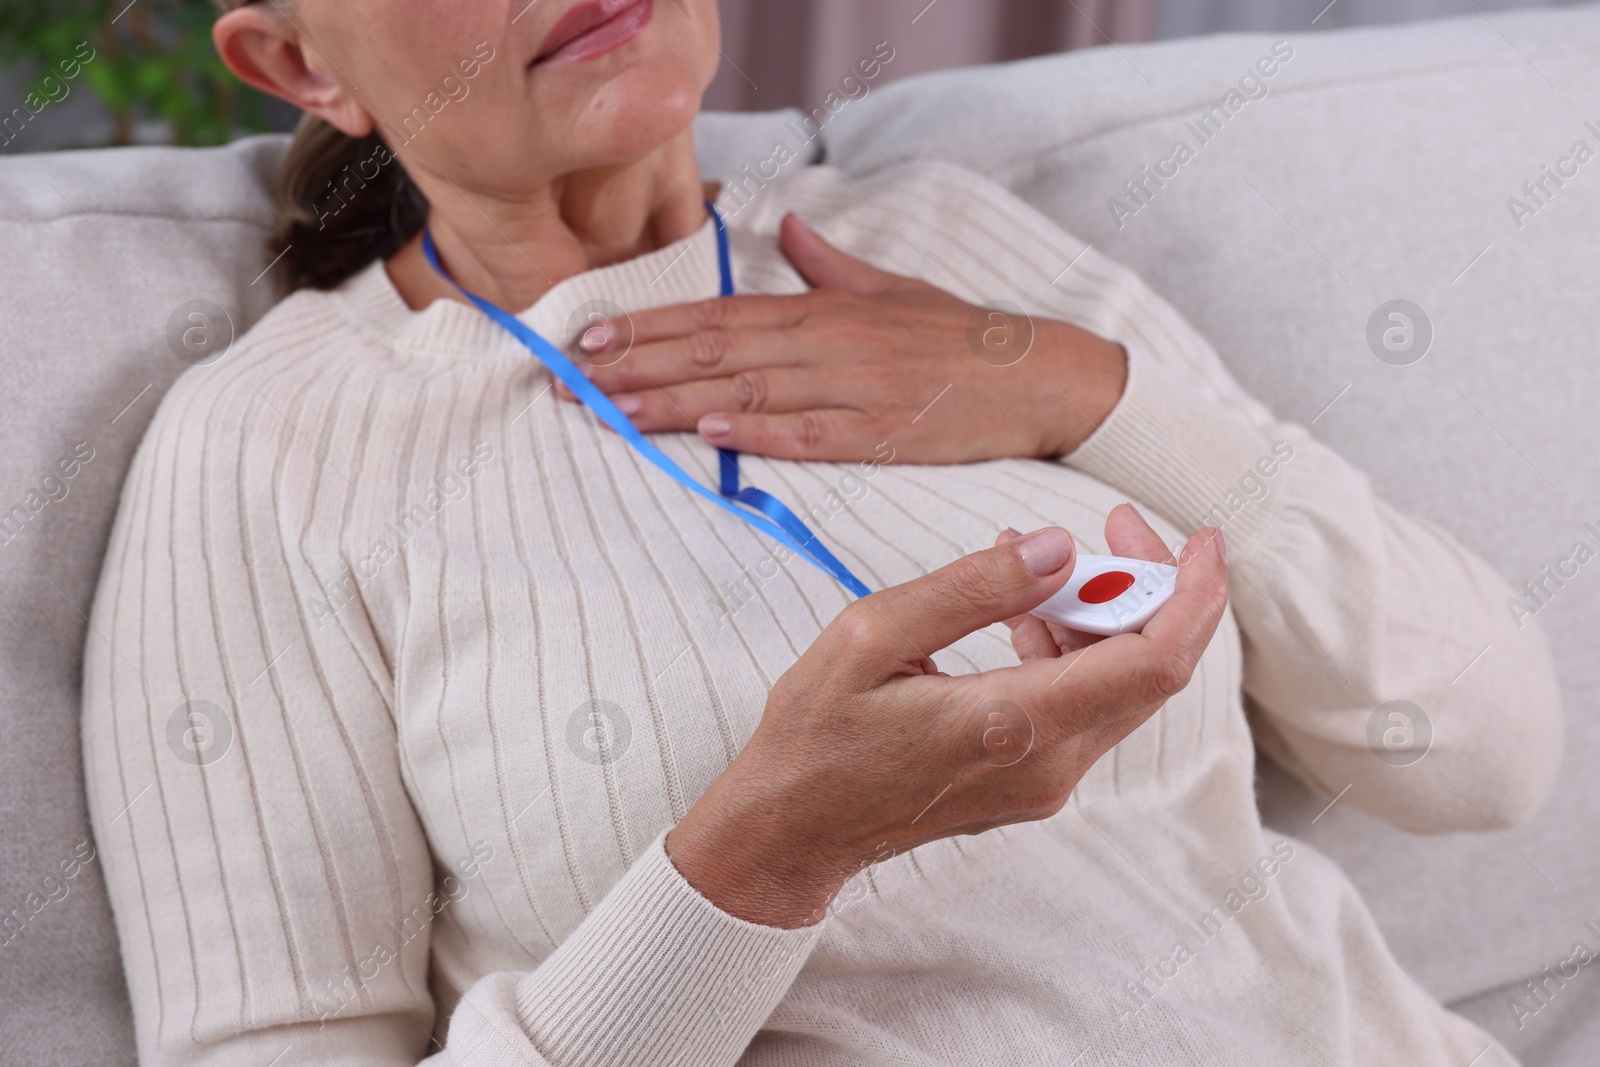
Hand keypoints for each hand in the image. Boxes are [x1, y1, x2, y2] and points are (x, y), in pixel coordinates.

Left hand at [560, 214, 1128, 463]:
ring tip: (611, 414)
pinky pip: (813, 434)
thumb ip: (830, 265)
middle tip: (571, 381)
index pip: (718, 317)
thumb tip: (785, 227)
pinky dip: (761, 435)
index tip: (592, 340)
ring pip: (748, 394)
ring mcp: (854, 389)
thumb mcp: (893, 288)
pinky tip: (712, 436)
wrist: (1040, 374)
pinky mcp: (884, 432)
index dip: (650, 326)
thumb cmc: (962, 335)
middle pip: (715, 354)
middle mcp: (828, 344)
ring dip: (674, 405)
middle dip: (637, 366)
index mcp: (822, 311)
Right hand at [665, 506, 1227, 927]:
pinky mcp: (1031, 783)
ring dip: (1105, 617)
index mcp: (1012, 723)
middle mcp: (1047, 764)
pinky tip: (1020, 615)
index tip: (1204, 539)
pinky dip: (1071, 651)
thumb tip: (1057, 546)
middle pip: (1150, 669)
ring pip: (1118, 688)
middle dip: (1151, 587)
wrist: (791, 831)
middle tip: (1114, 525)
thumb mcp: (872, 635)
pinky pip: (1081, 707)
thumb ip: (971, 590)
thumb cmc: (816, 735)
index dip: (1194, 596)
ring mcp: (1044, 782)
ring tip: (1041, 564)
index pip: (1153, 662)